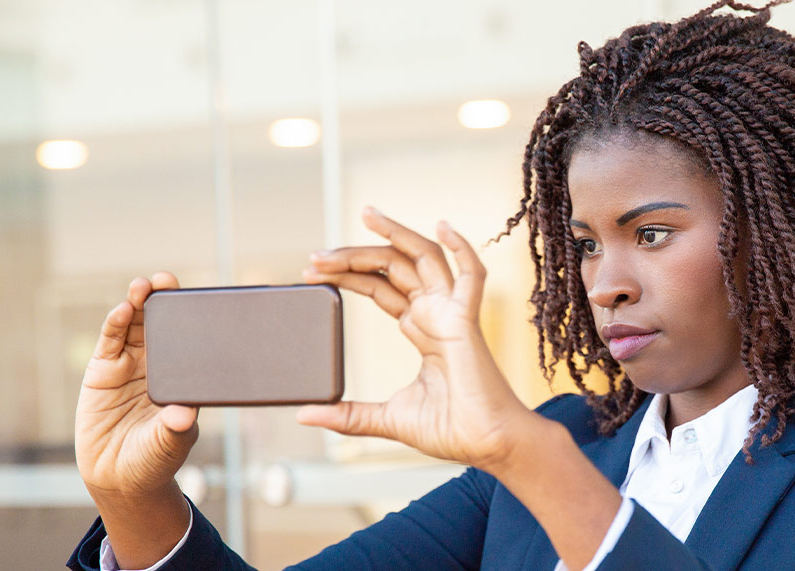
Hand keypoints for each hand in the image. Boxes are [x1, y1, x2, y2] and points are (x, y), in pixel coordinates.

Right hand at [75, 273, 199, 497]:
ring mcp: (130, 365)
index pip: (190, 340)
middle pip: (161, 324)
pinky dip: (116, 324)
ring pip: (135, 326)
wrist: (118, 478)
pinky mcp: (104, 371)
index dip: (192, 318)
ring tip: (142, 287)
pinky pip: (110, 342)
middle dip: (163, 300)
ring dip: (139, 304)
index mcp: (183, 377)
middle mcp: (158, 365)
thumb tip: (185, 414)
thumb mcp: (169, 445)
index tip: (199, 299)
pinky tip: (123, 309)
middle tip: (166, 280)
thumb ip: (175, 429)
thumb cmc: (153, 460)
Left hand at [297, 207, 536, 471]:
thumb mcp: (387, 418)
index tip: (313, 273)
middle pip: (395, 267)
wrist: (488, 446)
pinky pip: (471, 275)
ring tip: (367, 215)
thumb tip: (306, 414)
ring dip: (396, 234)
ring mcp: (453, 314)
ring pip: (425, 258)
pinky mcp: (467, 322)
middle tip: (318, 255)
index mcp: (423, 331)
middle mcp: (437, 315)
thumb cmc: (453, 430)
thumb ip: (348, 415)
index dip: (350, 276)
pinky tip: (442, 226)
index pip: (382, 289)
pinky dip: (462, 247)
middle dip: (356, 255)